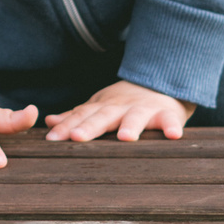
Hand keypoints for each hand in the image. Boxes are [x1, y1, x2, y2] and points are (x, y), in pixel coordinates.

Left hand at [44, 80, 194, 141]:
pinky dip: (171, 126)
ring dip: (130, 125)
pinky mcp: (167, 113)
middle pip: (104, 116)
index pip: (81, 116)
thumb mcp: (99, 107)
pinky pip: (169, 120)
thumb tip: (49, 121)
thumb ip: (77, 116)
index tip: (52, 139)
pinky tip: (173, 136)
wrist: (159, 84)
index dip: (66, 127)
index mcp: (102, 108)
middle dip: (90, 126)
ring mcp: (143, 109)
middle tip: (77, 137)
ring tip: (125, 137)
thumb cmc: (124, 104)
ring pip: (136, 117)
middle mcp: (120, 107)